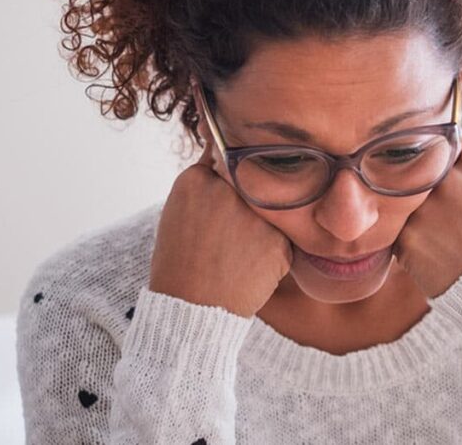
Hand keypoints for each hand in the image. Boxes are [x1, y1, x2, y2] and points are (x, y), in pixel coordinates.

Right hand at [148, 138, 292, 317]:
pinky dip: (272, 252)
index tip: (225, 197)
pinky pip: (283, 238)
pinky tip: (250, 267)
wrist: (191, 311)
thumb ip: (205, 182)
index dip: (229, 179)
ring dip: (262, 227)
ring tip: (236, 254)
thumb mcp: (178, 213)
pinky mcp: (279, 240)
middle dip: (247, 203)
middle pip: (253, 184)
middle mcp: (227, 190)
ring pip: (271, 211)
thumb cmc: (181, 263)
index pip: (225, 160)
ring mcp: (255, 214)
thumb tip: (222, 151)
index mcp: (196, 180)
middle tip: (229, 235)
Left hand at [392, 137, 461, 298]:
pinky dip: (408, 239)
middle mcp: (449, 180)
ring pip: (404, 199)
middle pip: (420, 169)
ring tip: (440, 235)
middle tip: (441, 211)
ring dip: (414, 214)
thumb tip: (444, 144)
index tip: (441, 174)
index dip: (440, 160)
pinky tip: (431, 250)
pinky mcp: (407, 236)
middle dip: (423, 185)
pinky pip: (396, 228)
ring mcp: (426, 207)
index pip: (444, 144)